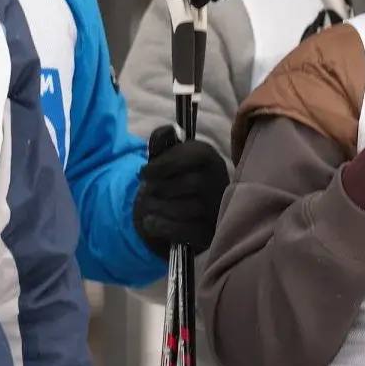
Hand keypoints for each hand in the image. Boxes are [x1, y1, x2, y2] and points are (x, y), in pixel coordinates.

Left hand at [133, 125, 230, 257]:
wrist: (189, 212)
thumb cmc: (176, 178)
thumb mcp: (169, 157)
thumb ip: (163, 141)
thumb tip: (167, 130)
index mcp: (211, 159)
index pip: (196, 154)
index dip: (165, 163)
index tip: (144, 172)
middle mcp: (220, 183)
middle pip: (188, 183)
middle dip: (159, 188)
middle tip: (148, 191)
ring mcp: (217, 210)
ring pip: (183, 208)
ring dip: (157, 207)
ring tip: (151, 205)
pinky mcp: (209, 234)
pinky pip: (182, 231)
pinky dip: (160, 225)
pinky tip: (151, 221)